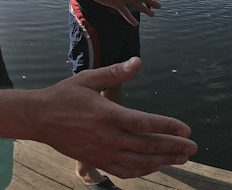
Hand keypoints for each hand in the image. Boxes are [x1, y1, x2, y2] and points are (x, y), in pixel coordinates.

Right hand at [27, 58, 196, 178]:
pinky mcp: (96, 161)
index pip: (144, 123)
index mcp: (107, 114)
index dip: (167, 127)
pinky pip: (124, 171)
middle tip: (192, 148)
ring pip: (139, 161)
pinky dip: (142, 170)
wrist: (39, 118)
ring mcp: (102, 152)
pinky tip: (155, 166)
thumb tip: (137, 61)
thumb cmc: (64, 95)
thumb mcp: (88, 78)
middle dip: (173, 147)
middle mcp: (107, 136)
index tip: (185, 129)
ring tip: (181, 158)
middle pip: (146, 145)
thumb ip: (114, 72)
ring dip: (162, 160)